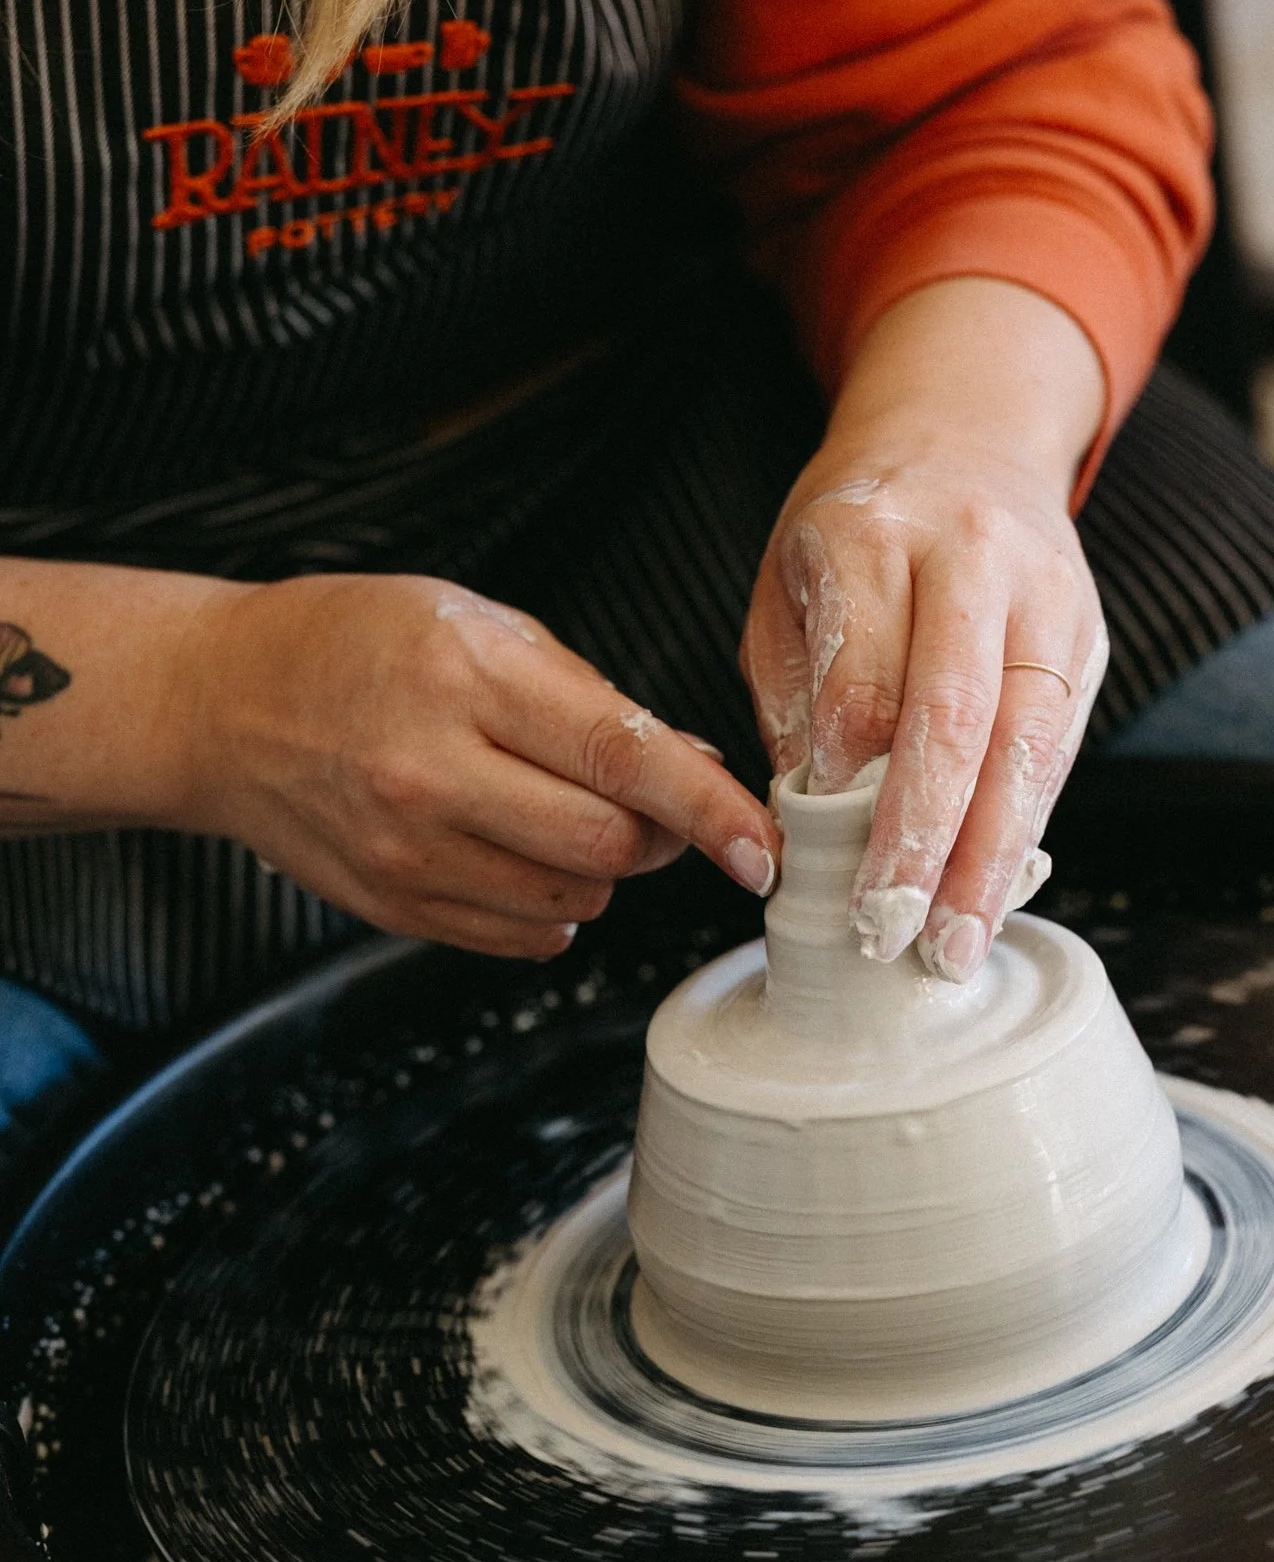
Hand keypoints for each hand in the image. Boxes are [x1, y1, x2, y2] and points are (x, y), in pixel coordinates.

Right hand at [171, 574, 779, 955]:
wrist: (223, 703)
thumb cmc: (357, 645)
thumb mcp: (478, 626)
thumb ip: (592, 702)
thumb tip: (697, 769)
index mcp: (468, 678)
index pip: (622, 760)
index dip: (708, 810)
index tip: (762, 848)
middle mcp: (433, 772)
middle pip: (610, 845)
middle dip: (656, 834)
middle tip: (643, 801)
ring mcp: (408, 851)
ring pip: (575, 897)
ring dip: (600, 868)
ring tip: (554, 812)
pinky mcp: (394, 906)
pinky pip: (525, 935)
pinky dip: (550, 903)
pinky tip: (513, 851)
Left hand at [740, 279, 1109, 982]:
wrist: (968, 432)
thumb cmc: (855, 531)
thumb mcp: (787, 586)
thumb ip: (796, 697)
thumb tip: (807, 825)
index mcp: (872, 532)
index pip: (865, 679)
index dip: (844, 782)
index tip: (820, 863)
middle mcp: (971, 554)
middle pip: (954, 717)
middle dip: (924, 839)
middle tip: (891, 931)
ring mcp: (1045, 593)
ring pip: (1025, 742)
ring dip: (990, 857)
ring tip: (955, 944)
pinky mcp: (1087, 633)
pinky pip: (1059, 744)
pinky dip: (1026, 825)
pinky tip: (993, 892)